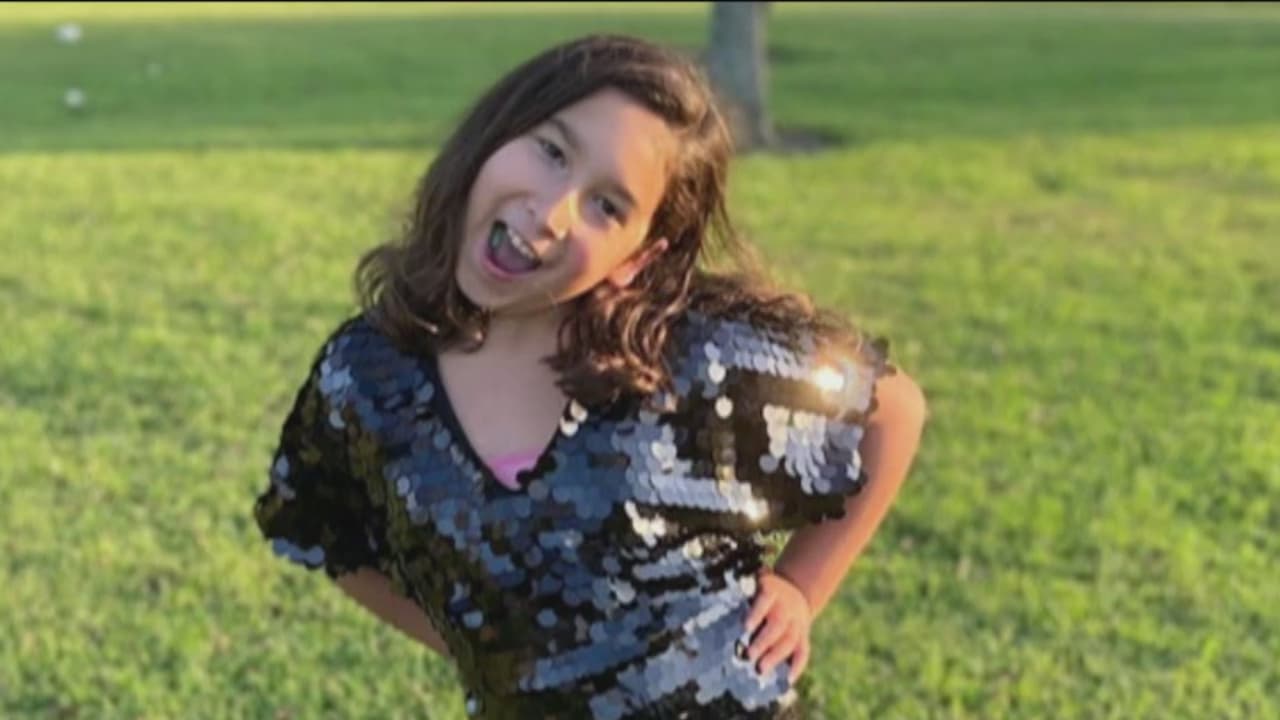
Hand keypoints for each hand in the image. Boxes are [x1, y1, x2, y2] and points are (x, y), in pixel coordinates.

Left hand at [744, 568, 812, 684]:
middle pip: (778, 624)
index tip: (745, 627)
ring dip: (776, 656)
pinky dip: (797, 665)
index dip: (756, 613)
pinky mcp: (804, 636)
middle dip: (764, 641)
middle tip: (748, 656)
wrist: (796, 591)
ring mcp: (797, 621)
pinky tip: (787, 678)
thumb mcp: (753, 584)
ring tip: (760, 669)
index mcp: (772, 590)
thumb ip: (738, 593)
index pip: (765, 599)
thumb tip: (707, 605)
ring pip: (790, 639)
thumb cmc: (762, 592)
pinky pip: (804, 651)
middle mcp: (786, 606)